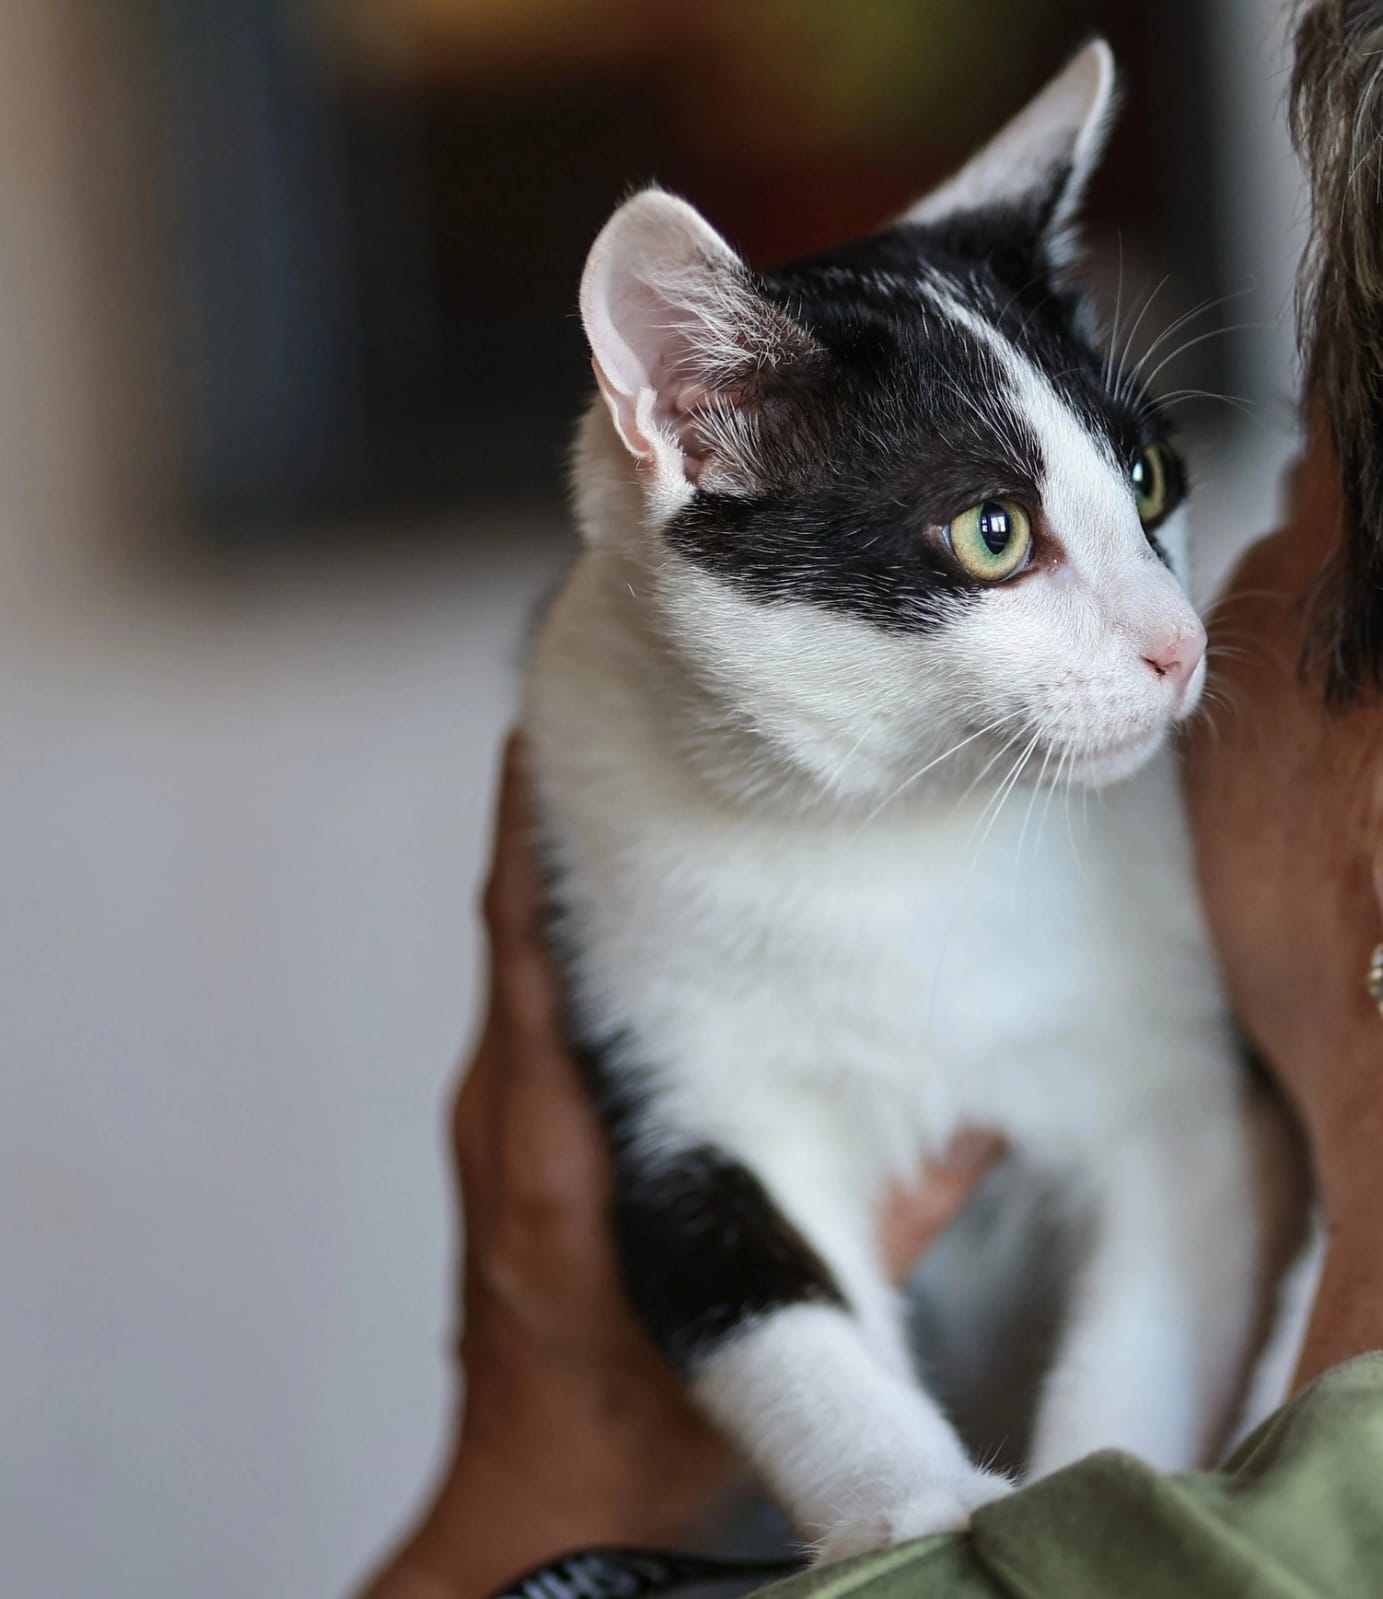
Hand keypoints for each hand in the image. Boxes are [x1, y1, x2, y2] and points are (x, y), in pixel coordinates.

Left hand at [359, 739, 1002, 1598]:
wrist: (538, 1492)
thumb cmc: (628, 1416)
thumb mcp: (766, 1305)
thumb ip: (879, 1217)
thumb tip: (978, 1127)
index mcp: (549, 1142)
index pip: (526, 949)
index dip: (534, 836)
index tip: (556, 735)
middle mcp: (507, 1109)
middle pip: (515, 923)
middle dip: (552, 819)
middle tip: (609, 720)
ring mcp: (500, 1120)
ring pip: (520, 957)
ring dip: (557, 870)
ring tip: (627, 783)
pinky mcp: (513, 1137)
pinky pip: (529, 1004)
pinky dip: (562, 937)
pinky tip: (627, 907)